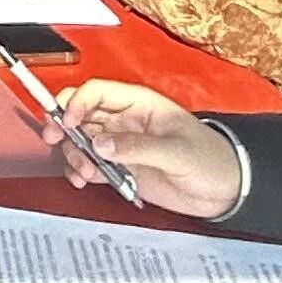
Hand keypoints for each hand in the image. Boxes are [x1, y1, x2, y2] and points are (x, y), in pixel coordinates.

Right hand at [45, 83, 245, 218]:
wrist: (226, 190)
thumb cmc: (212, 159)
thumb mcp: (177, 151)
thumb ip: (138, 147)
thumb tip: (101, 144)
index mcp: (141, 104)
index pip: (98, 92)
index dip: (78, 102)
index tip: (68, 122)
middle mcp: (126, 121)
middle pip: (82, 114)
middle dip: (63, 124)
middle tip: (55, 138)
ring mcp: (122, 145)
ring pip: (82, 141)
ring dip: (74, 153)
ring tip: (82, 171)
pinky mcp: (122, 167)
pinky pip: (92, 164)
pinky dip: (81, 171)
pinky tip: (84, 179)